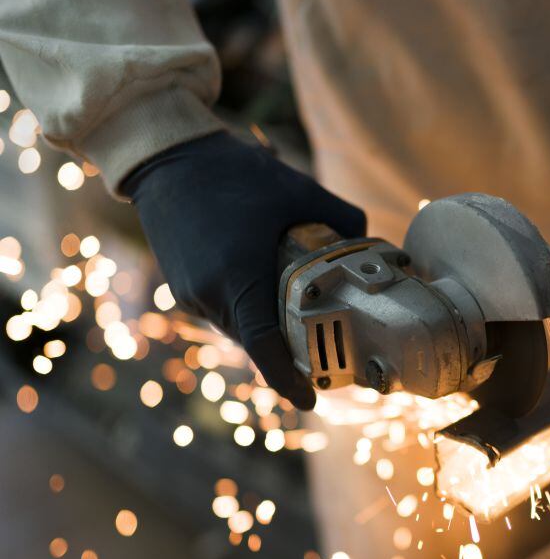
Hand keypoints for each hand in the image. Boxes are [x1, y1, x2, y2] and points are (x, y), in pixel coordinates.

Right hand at [122, 131, 366, 409]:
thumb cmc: (235, 173)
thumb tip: (371, 244)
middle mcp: (210, 295)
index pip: (266, 348)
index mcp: (239, 279)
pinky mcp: (182, 285)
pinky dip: (247, 311)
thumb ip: (343, 220)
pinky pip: (222, 312)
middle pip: (258, 343)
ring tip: (300, 319)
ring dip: (268, 329)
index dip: (288, 380)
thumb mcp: (300, 191)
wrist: (169, 156)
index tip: (310, 401)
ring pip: (240, 330)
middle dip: (289, 353)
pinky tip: (267, 292)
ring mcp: (191, 293)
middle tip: (325, 353)